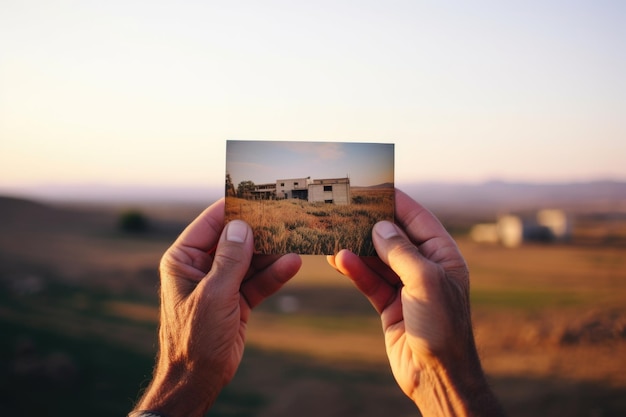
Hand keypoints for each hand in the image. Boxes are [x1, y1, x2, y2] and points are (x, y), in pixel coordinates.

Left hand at [134, 198, 301, 416]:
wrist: (198, 378)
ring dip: (271, 253)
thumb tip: (242, 225)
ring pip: (250, 260)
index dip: (235, 209)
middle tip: (285, 217)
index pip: (211, 223)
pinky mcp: (237, 300)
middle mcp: (201, 267)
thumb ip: (231, 259)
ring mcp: (220, 283)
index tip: (259, 196)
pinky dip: (274, 274)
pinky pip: (258, 281)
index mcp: (183, 260)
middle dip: (260, 231)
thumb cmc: (194, 337)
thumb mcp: (213, 294)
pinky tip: (292, 263)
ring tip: (296, 238)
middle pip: (235, 240)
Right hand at [328, 190, 503, 415]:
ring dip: (357, 248)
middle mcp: (426, 267)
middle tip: (346, 208)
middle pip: (394, 237)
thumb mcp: (426, 282)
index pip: (418, 219)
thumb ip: (401, 252)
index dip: (397, 202)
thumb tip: (381, 226)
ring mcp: (407, 286)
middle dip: (371, 224)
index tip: (374, 187)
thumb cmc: (442, 327)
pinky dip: (355, 270)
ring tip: (334, 233)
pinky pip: (370, 280)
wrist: (436, 375)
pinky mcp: (390, 304)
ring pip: (378, 259)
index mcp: (444, 256)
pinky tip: (339, 260)